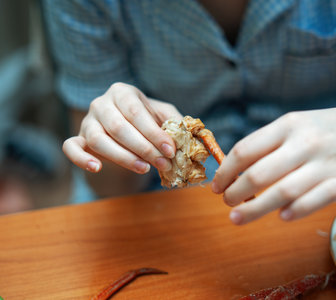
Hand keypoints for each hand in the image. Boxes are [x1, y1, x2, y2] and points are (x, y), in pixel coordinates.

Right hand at [63, 82, 182, 173]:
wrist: (128, 129)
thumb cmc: (147, 120)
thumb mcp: (164, 116)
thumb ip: (175, 123)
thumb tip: (189, 137)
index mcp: (123, 92)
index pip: (137, 113)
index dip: (154, 133)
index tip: (171, 150)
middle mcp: (101, 103)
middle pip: (118, 127)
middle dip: (144, 148)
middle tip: (163, 163)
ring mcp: (87, 121)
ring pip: (98, 140)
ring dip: (123, 157)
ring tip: (145, 169)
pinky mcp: (78, 138)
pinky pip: (70, 147)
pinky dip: (81, 159)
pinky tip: (97, 167)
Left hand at [212, 101, 335, 224]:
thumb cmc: (326, 130)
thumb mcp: (297, 125)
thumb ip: (268, 145)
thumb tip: (235, 172)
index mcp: (288, 126)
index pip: (246, 150)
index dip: (226, 171)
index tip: (216, 185)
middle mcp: (305, 143)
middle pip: (259, 174)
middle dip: (235, 192)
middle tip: (227, 203)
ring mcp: (326, 164)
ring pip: (283, 192)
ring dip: (255, 209)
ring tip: (237, 217)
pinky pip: (313, 202)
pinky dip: (293, 211)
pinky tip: (281, 216)